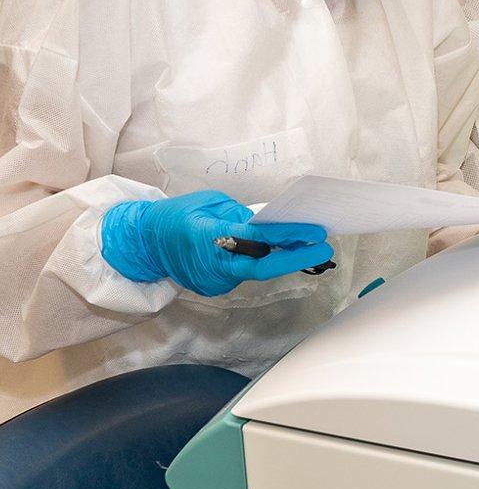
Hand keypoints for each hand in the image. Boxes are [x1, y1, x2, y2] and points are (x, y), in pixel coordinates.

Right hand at [101, 191, 332, 297]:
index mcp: (209, 236)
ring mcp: (213, 281)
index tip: (315, 233)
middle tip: (325, 248)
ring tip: (309, 244)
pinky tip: (282, 251)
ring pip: (256, 271)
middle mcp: (212, 264)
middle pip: (262, 267)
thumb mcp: (209, 202)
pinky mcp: (215, 287)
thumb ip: (239, 214)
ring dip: (282, 258)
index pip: (257, 240)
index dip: (288, 237)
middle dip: (296, 258)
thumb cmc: (175, 215)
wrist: (142, 243)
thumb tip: (269, 223)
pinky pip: (245, 272)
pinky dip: (263, 261)